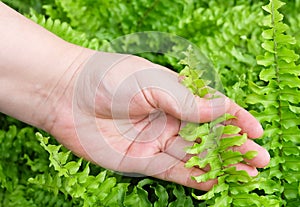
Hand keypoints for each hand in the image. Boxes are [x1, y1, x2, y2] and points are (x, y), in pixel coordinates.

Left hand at [47, 51, 269, 190]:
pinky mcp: (140, 161)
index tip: (256, 130)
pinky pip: (172, 171)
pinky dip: (194, 177)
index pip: (211, 107)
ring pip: (193, 156)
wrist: (67, 94)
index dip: (235, 118)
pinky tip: (214, 181)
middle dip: (233, 147)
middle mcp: (167, 118)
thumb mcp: (153, 82)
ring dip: (219, 165)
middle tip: (259, 159)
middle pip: (207, 136)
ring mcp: (155, 141)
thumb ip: (187, 100)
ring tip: (245, 174)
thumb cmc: (109, 78)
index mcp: (173, 93)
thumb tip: (221, 110)